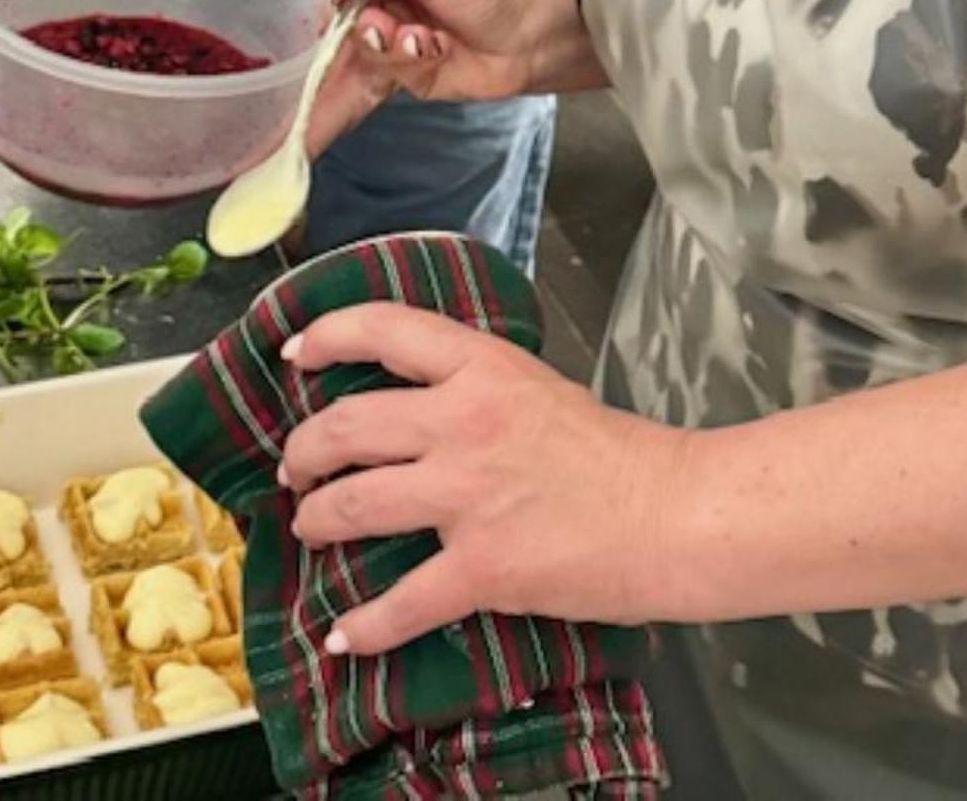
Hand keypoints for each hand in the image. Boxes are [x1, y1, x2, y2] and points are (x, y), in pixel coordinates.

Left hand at [279, 303, 692, 653]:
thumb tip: (420, 403)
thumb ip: (476, 389)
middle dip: (305, 450)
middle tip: (296, 467)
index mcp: (481, 367)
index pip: (384, 329)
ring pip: (355, 504)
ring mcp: (468, 495)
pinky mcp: (482, 567)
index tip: (295, 352)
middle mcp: (463, 422)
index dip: (326, 335)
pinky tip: (343, 637)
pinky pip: (402, 600)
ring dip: (318, 519)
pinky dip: (365, 625)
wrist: (672, 513)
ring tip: (310, 526)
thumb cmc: (614, 453)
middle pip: (348, 425)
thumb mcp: (537, 386)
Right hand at [293, 0, 553, 156]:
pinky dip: (405, 59)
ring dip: (386, 40)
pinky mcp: (398, 66)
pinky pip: (380, 67)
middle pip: (332, 1)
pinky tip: (434, 50)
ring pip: (354, 38)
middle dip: (349, 16)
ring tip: (422, 40)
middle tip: (381, 25)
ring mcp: (387, 29)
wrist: (533, 43)